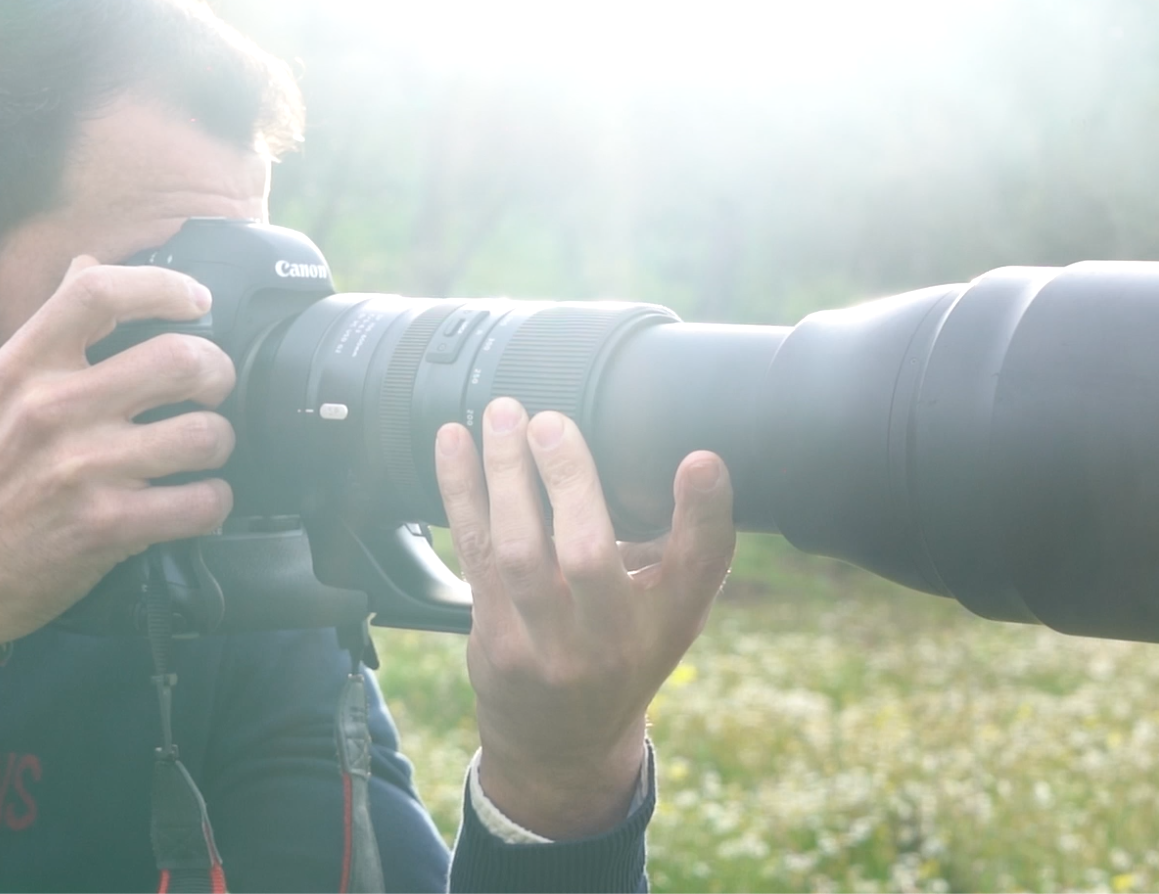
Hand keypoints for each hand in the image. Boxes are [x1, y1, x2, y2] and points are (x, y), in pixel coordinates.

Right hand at [0, 256, 236, 692]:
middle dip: (217, 371)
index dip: (163, 285)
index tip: (196, 300)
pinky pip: (200, 502)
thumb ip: (52, 325)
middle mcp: (52, 408)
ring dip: (220, 440)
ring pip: (204, 433)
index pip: (98, 292)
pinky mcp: (106, 527)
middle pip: (179, 358)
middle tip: (213, 385)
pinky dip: (214, 501)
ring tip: (205, 448)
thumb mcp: (3, 387)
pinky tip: (198, 499)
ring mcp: (81, 469)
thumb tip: (91, 263)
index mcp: (25, 365)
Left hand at [435, 397, 735, 839]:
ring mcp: (544, 645)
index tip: (700, 460)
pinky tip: (453, 443)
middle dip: (569, 480)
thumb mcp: (670, 613)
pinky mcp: (493, 637)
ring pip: (518, 550)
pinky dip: (461, 491)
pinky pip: (474, 552)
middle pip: (589, 555)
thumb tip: (682, 451)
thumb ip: (682, 546)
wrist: (562, 744)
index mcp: (669, 623)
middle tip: (551, 420)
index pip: (698, 568)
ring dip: (504, 475)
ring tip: (503, 414)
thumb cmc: (621, 653)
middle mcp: (610, 640)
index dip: (705, 514)